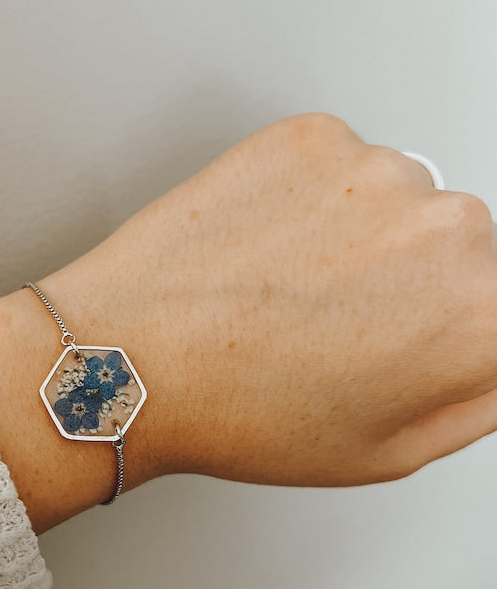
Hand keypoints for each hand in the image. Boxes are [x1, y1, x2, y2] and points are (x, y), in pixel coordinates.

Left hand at [41, 112, 496, 486]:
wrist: (130, 359)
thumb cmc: (238, 412)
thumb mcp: (387, 450)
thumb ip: (476, 398)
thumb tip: (491, 357)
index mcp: (482, 316)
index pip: (495, 305)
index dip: (449, 327)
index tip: (405, 332)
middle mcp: (449, 229)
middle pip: (460, 247)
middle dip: (413, 282)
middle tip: (337, 326)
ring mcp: (378, 171)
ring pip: (397, 201)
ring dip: (360, 236)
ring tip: (287, 290)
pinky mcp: (315, 138)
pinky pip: (337, 167)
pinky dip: (309, 200)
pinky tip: (264, 251)